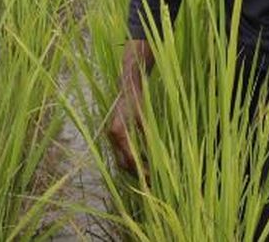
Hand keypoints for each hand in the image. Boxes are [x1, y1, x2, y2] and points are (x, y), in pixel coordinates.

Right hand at [107, 39, 153, 180]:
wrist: (128, 85)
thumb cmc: (139, 98)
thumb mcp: (145, 116)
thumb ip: (148, 134)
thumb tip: (156, 153)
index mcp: (118, 132)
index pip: (130, 159)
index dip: (143, 170)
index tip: (155, 177)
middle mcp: (112, 137)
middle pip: (124, 164)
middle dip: (138, 174)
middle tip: (154, 182)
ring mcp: (112, 137)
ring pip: (122, 160)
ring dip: (135, 169)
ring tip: (151, 176)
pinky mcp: (115, 136)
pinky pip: (123, 153)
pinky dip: (133, 160)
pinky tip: (146, 163)